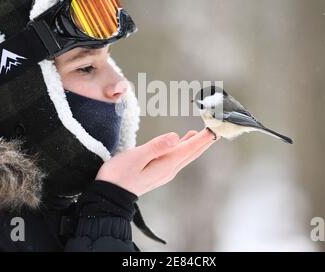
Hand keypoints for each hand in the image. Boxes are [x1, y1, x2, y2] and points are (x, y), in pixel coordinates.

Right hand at [95, 129, 217, 195]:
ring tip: (203, 134)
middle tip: (216, 129)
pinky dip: (184, 149)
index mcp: (165, 164)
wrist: (108, 196)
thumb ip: (156, 147)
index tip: (214, 127)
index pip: (188, 148)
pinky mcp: (157, 173)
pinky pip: (177, 159)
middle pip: (191, 153)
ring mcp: (163, 173)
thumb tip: (175, 137)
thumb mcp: (136, 157)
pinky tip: (181, 144)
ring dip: (195, 145)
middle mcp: (168, 170)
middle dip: (204, 141)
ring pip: (185, 156)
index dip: (202, 137)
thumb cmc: (119, 175)